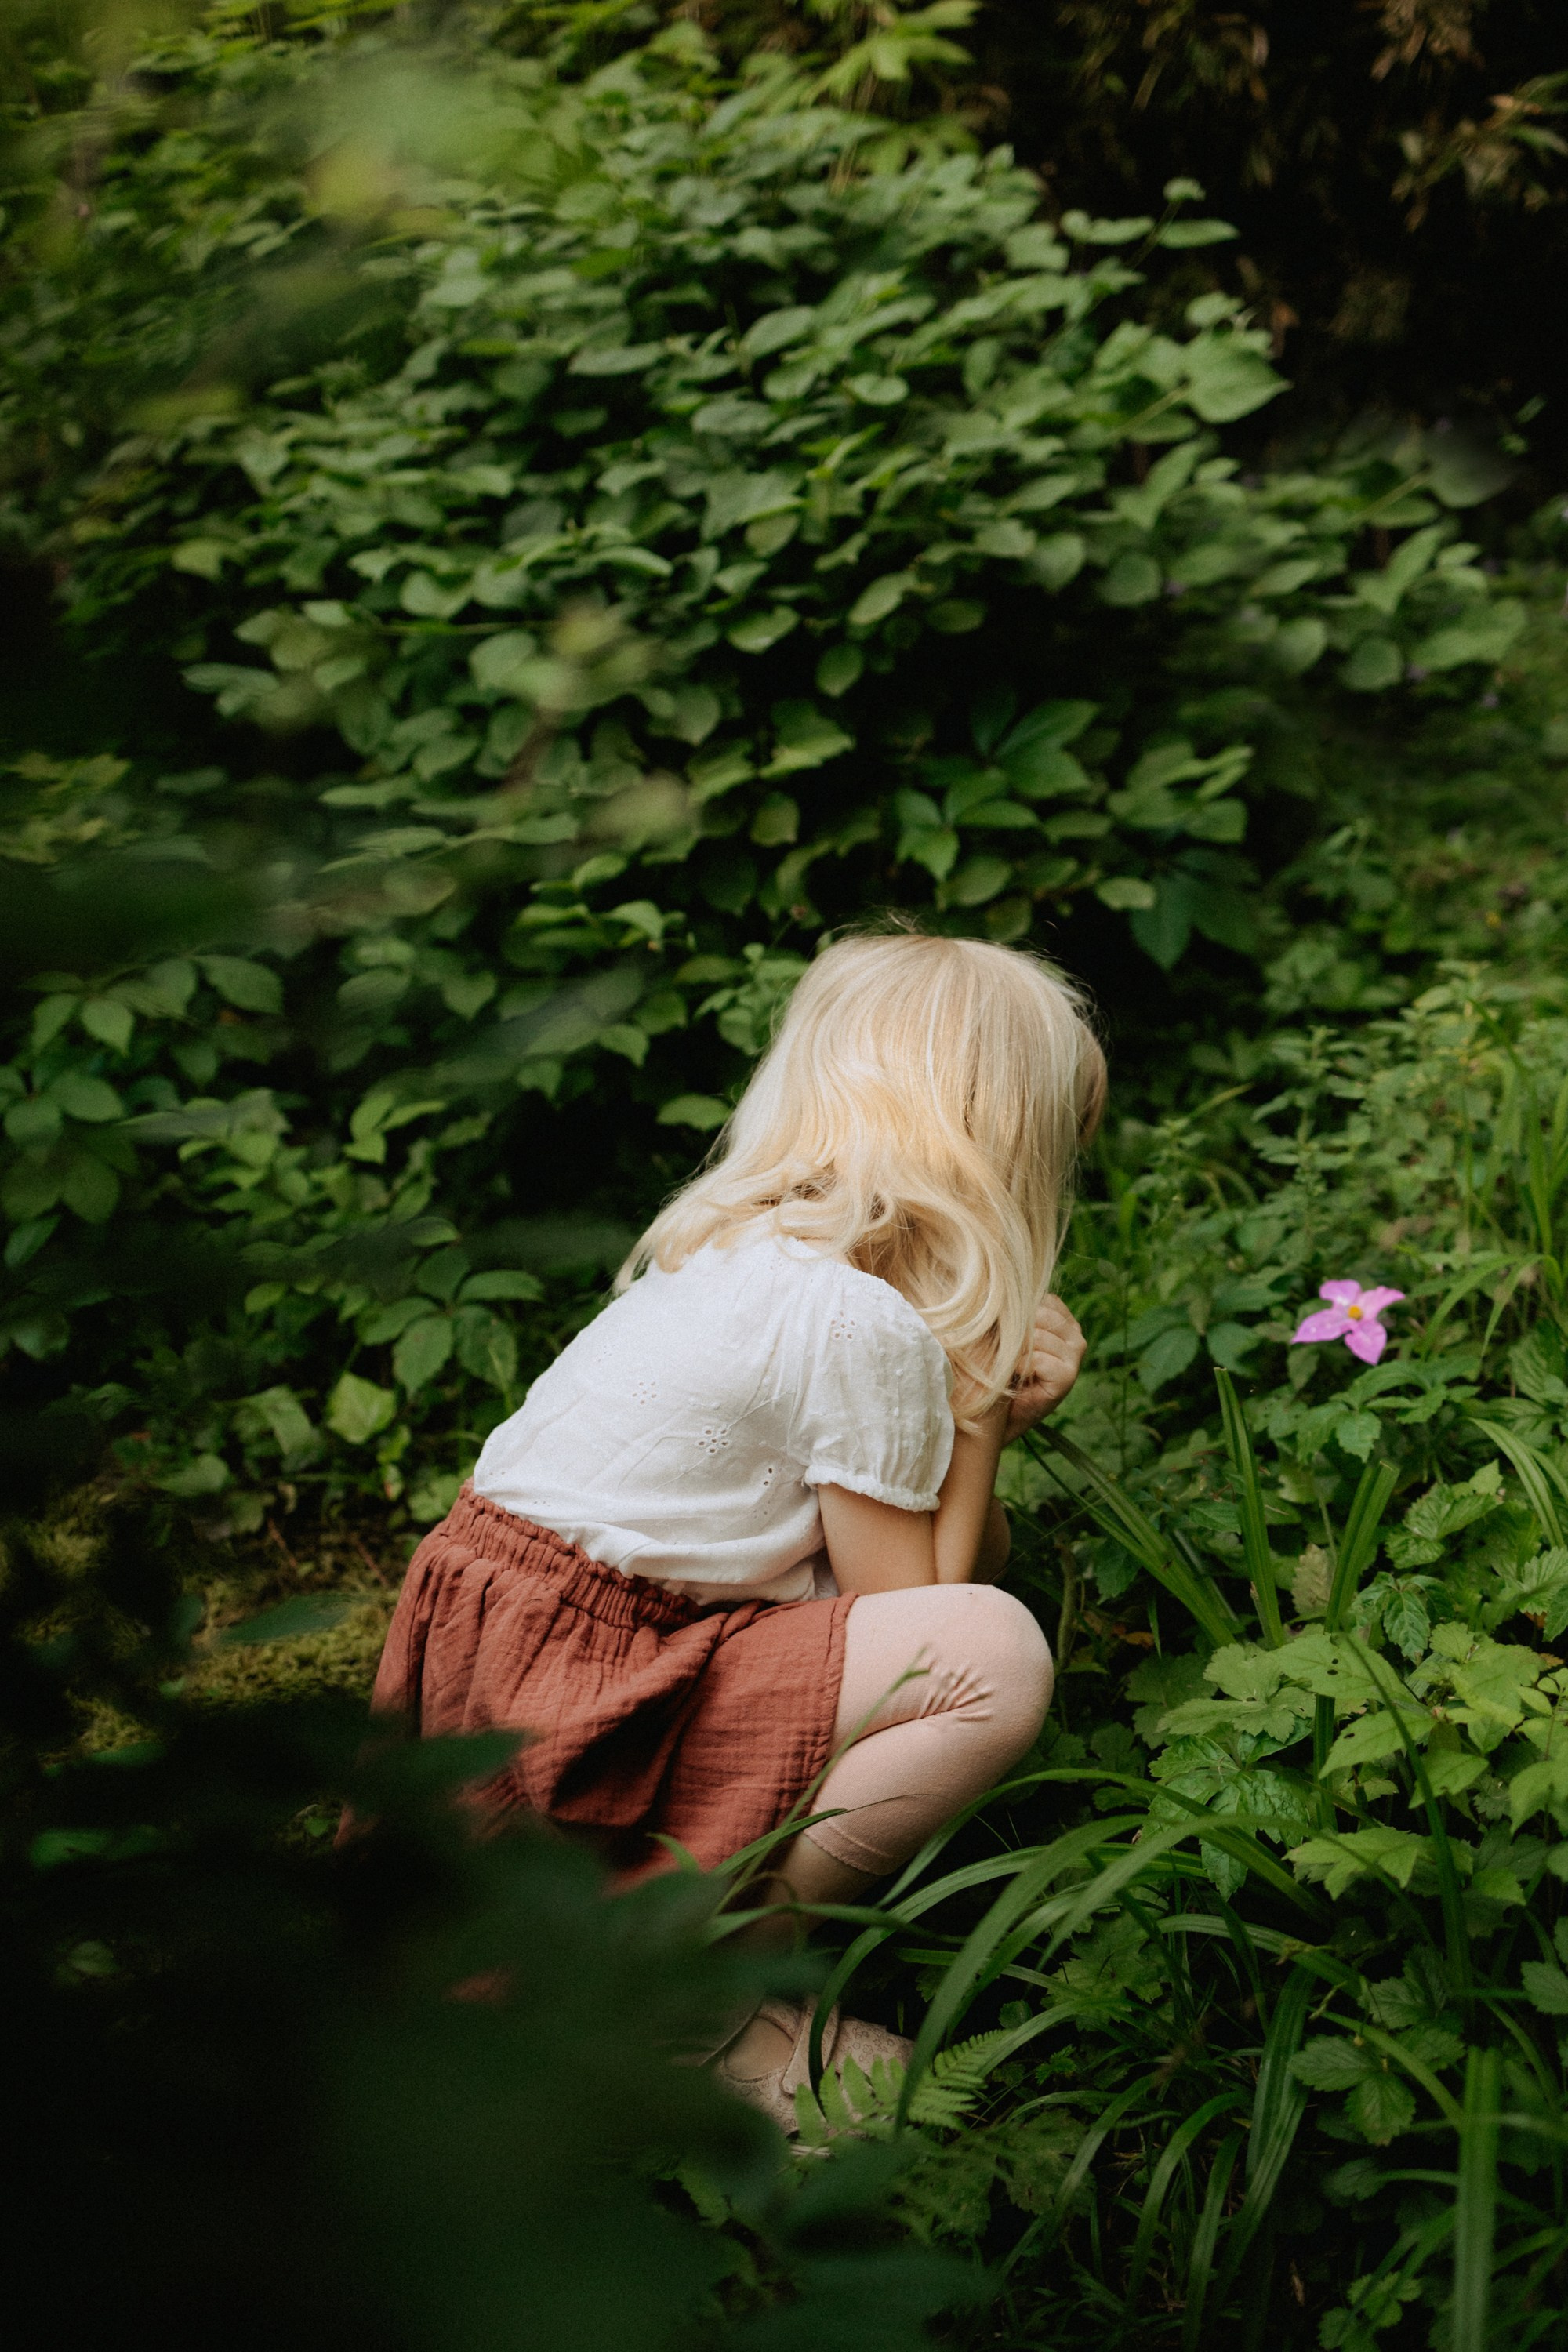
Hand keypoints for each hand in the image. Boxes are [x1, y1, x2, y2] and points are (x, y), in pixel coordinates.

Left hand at [1002, 1296, 1084, 1444]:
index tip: (1005, 1334)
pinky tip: (1017, 1376)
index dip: (1015, 1315)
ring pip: (1037, 1336)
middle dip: (1015, 1332)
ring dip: (1016, 1352)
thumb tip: (1000, 1283)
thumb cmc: (1000, 1368)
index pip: (1039, 1298)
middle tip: (1007, 1353)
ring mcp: (1076, 1355)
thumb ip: (1014, 1311)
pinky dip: (1020, 1367)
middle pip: (1038, 1314)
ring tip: (1011, 1365)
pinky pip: (1037, 1359)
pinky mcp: (1068, 1376)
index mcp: (1062, 1319)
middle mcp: (1075, 1335)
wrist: (998, 1413)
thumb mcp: (1007, 1333)